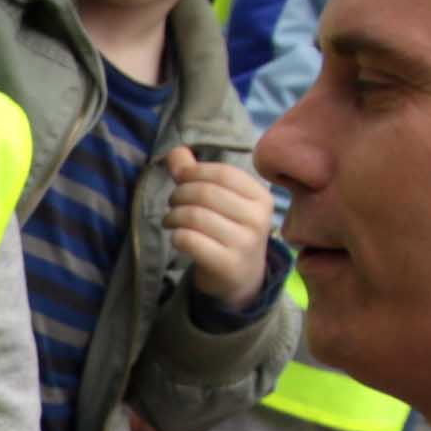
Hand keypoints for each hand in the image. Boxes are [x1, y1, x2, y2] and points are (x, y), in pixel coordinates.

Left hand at [163, 144, 276, 307]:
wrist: (241, 279)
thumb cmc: (228, 231)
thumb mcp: (221, 201)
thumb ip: (196, 174)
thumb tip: (176, 152)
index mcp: (261, 197)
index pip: (222, 172)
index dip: (193, 172)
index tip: (181, 180)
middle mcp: (258, 219)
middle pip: (205, 193)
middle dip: (179, 194)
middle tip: (172, 204)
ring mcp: (245, 244)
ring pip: (194, 216)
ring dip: (172, 216)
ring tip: (170, 221)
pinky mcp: (227, 265)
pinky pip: (190, 240)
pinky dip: (176, 236)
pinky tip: (178, 237)